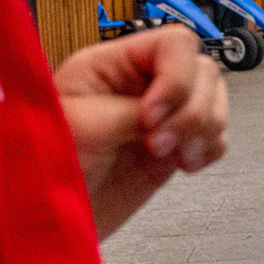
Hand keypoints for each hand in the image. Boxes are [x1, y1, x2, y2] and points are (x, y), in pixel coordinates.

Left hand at [54, 25, 228, 237]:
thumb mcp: (83, 128)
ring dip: (204, 130)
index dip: (176, 78)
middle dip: (191, 112)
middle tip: (158, 146)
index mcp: (111, 64)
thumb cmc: (46, 169)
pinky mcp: (174, 146)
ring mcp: (161, 115)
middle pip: (202, 71)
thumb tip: (169, 115)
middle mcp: (140, 83)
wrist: (49, 218)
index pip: (172, 44)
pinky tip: (184, 165)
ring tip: (174, 157)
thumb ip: (130, 112)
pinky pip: (217, 134)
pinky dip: (210, 149)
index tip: (152, 119)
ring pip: (215, 100)